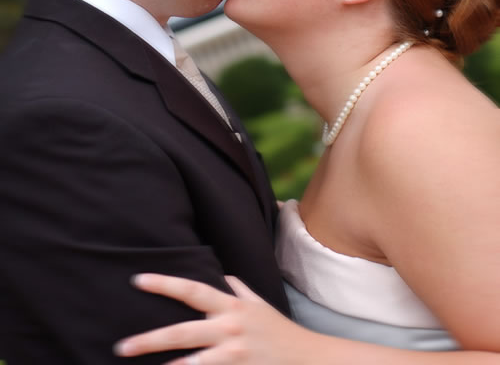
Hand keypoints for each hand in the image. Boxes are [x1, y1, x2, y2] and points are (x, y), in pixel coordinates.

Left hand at [114, 273, 314, 364]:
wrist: (309, 358)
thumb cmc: (280, 331)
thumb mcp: (259, 304)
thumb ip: (239, 289)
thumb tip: (222, 275)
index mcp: (231, 306)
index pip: (192, 290)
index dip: (164, 284)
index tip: (138, 280)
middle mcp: (230, 327)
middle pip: (182, 332)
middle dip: (149, 340)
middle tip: (121, 346)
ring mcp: (234, 353)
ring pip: (192, 362)